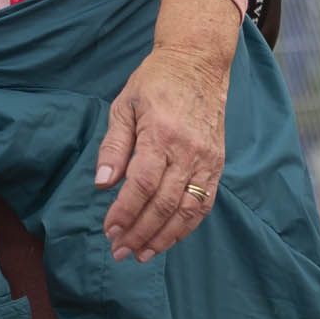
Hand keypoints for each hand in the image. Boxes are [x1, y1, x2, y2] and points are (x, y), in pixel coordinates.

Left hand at [98, 0, 242, 263]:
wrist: (198, 63)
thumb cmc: (155, 82)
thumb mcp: (123, 105)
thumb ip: (114, 146)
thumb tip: (102, 184)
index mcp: (161, 134)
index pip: (142, 184)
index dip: (125, 212)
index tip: (109, 231)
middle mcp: (188, 151)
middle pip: (165, 204)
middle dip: (140, 232)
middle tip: (119, 252)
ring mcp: (207, 159)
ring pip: (188, 210)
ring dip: (164, 237)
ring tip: (143, 255)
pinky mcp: (218, 164)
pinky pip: (205, 203)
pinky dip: (187, 226)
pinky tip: (168, 238)